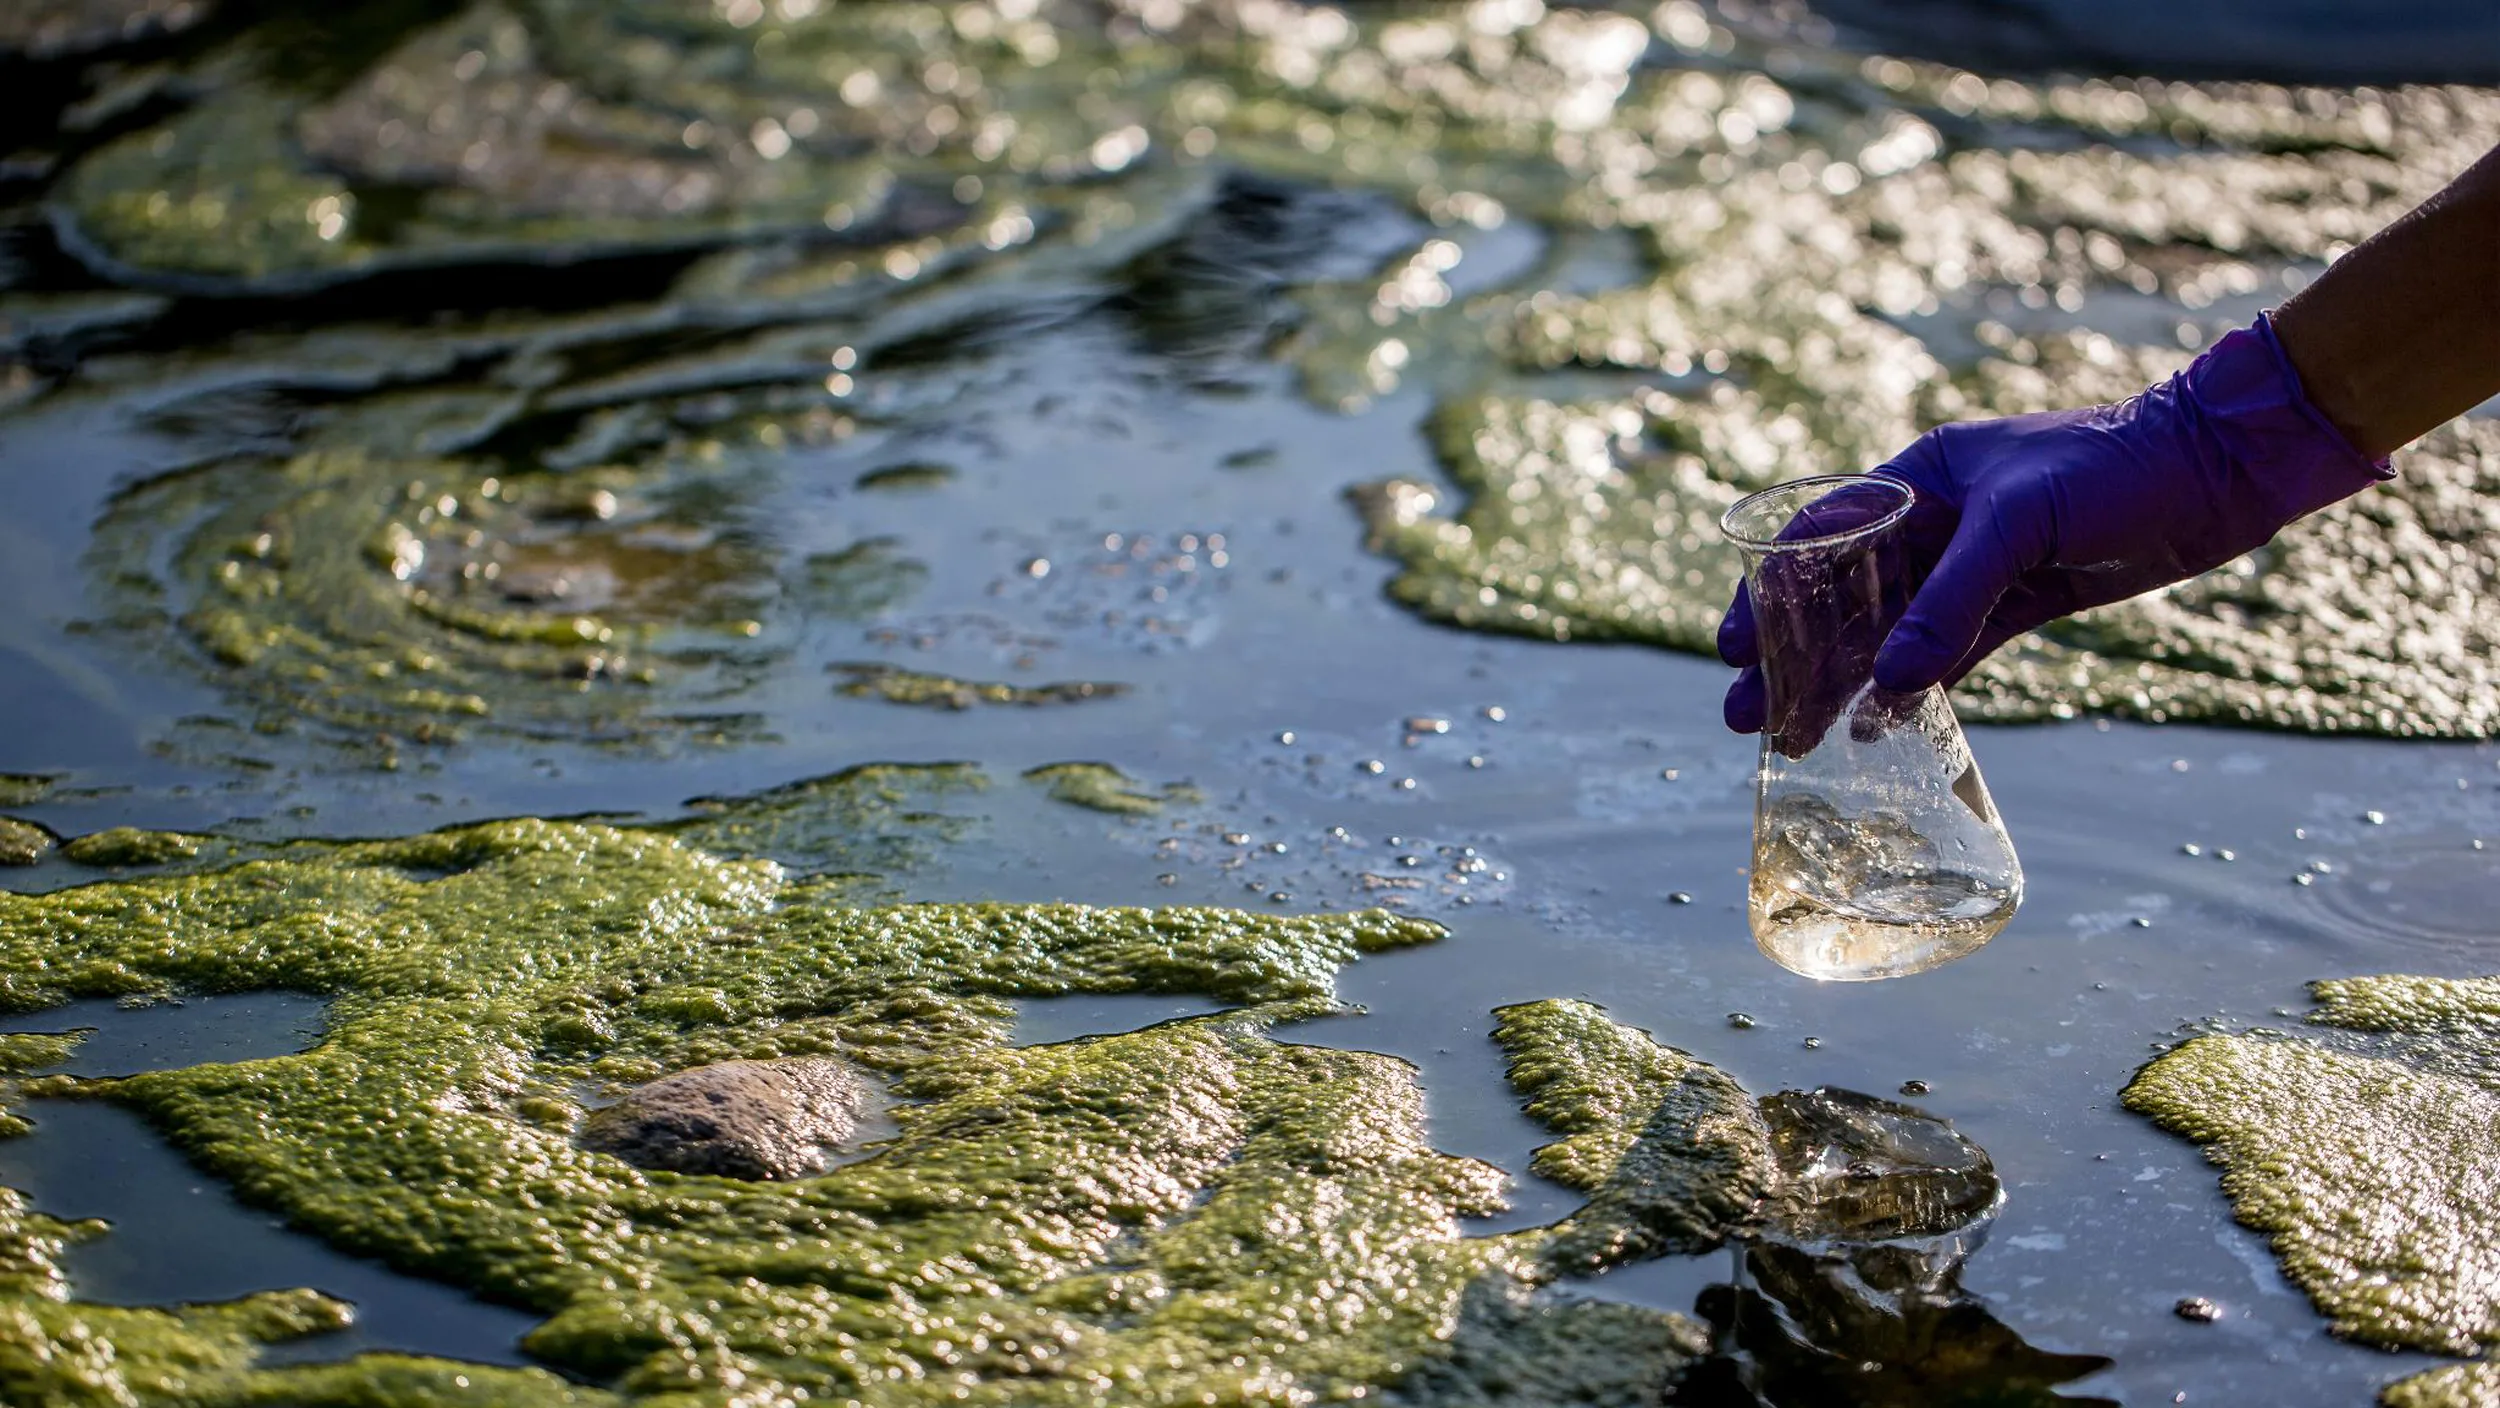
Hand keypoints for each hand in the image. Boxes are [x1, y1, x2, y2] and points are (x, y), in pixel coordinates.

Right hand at [1719, 315, 2389, 736]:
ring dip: (1843, 683)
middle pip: (1844, 596)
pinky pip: (1949, 653)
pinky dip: (1912, 690)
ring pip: (1890, 633)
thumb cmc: (2120, 466)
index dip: (1769, 593)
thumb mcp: (2022, 523)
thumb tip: (1891, 682)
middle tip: (1745, 715)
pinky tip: (1875, 728)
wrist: (2224, 468)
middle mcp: (1937, 519)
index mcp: (1920, 475)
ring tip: (1793, 735)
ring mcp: (1977, 564)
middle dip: (1793, 656)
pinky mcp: (2020, 602)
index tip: (1731, 646)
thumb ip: (1952, 600)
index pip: (1819, 536)